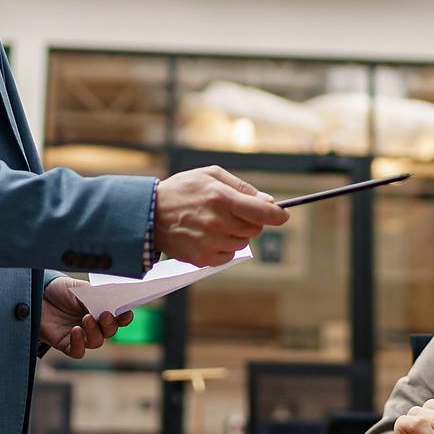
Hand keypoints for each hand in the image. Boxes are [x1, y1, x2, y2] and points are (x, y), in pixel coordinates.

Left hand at [40, 276, 132, 358]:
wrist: (37, 295)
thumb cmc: (60, 290)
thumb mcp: (79, 288)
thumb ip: (94, 297)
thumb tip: (109, 304)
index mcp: (99, 309)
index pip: (117, 317)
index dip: (124, 317)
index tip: (126, 313)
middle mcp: (92, 324)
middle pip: (109, 331)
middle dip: (110, 325)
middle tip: (104, 314)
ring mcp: (80, 335)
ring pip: (96, 342)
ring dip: (94, 332)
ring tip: (86, 318)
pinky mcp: (66, 344)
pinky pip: (78, 351)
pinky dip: (79, 343)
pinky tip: (75, 331)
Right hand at [152, 166, 288, 266]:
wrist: (149, 213)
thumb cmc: (183, 190)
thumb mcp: (211, 175)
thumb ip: (242, 187)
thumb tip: (269, 202)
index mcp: (221, 198)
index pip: (262, 212)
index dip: (278, 215)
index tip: (283, 216)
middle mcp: (217, 222)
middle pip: (255, 228)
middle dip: (251, 220)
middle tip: (233, 212)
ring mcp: (210, 243)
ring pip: (243, 243)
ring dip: (237, 233)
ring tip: (215, 222)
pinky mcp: (202, 258)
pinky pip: (228, 255)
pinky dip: (224, 247)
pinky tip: (209, 235)